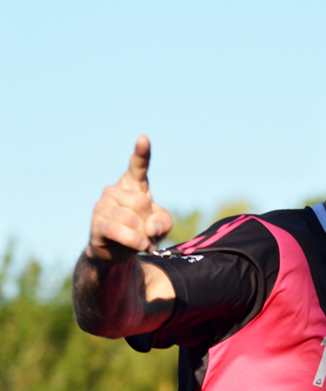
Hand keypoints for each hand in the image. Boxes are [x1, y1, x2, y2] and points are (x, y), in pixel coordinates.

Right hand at [87, 135, 172, 260]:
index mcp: (133, 184)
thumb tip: (149, 228)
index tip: (144, 139)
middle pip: (141, 203)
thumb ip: (163, 222)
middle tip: (147, 232)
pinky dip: (134, 241)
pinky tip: (138, 246)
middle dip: (149, 222)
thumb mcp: (162, 225)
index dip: (141, 153)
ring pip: (130, 219)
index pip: (138, 165)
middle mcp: (115, 190)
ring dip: (142, 235)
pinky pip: (118, 230)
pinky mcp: (96, 224)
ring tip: (142, 241)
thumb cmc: (142, 231)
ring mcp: (103, 205)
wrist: (118, 252)